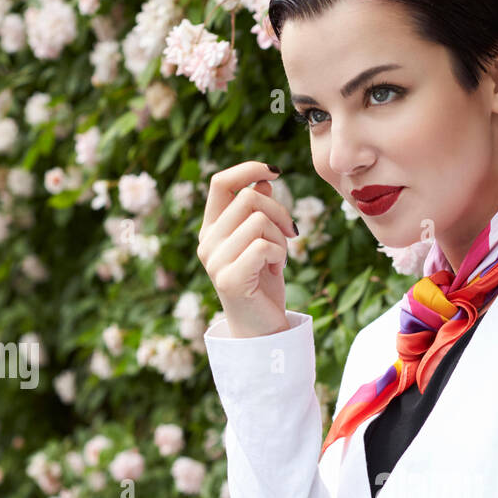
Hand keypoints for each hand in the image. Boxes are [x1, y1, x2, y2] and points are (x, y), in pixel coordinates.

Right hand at [197, 160, 298, 337]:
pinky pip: (263, 246)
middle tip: (290, 235)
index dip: (247, 169)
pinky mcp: (229, 278)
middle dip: (279, 212)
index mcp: (212, 229)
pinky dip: (279, 254)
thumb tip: (264, 178)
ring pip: (259, 220)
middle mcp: (207, 242)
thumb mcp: (264, 241)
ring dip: (281, 238)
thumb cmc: (264, 284)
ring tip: (278, 259)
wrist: (262, 329)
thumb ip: (259, 212)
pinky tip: (276, 269)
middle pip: (249, 197)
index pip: (220, 182)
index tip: (276, 171)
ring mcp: (215, 261)